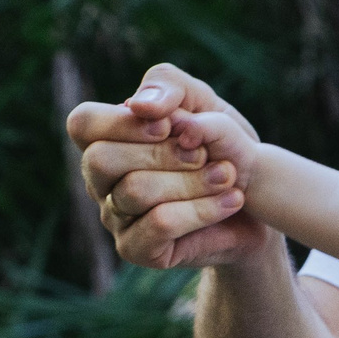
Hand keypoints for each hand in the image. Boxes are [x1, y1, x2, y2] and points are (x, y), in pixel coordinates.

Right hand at [66, 65, 266, 269]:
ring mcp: (114, 218)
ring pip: (136, 192)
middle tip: (204, 155)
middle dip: (160, 153)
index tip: (169, 126)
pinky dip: (201, 208)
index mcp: (107, 139)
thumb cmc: (220, 146)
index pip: (82, 124)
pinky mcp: (137, 249)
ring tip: (228, 176)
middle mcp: (101, 180)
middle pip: (100, 160)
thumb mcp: (203, 103)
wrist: (256, 200)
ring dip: (191, 180)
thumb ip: (169, 87)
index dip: (121, 122)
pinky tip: (231, 200)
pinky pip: (160, 224)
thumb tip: (138, 105)